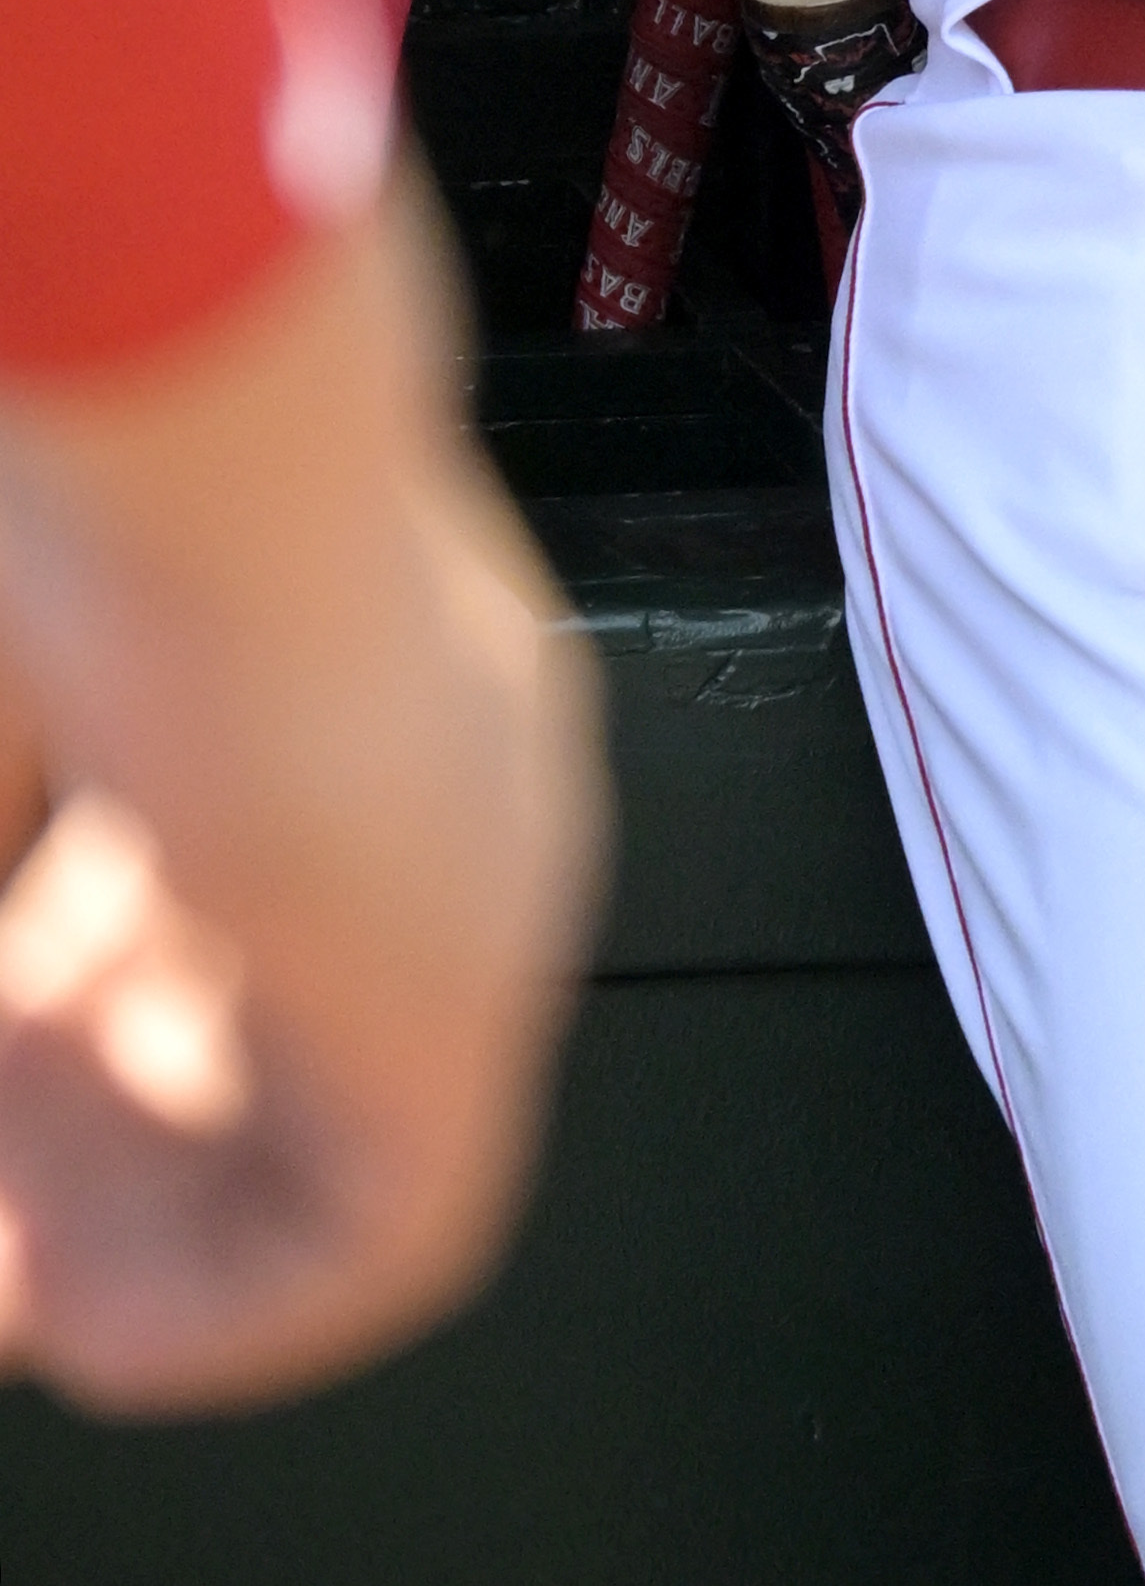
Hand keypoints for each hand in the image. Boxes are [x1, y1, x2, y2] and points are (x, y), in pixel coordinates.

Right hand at [0, 172, 607, 1410]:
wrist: (189, 429)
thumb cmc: (94, 498)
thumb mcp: (30, 689)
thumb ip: (31, 827)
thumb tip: (16, 991)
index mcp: (370, 664)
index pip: (240, 876)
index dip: (84, 998)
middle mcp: (457, 780)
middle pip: (267, 1012)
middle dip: (92, 1129)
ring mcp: (483, 897)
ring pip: (308, 1129)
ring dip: (138, 1229)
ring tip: (11, 1285)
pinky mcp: (477, 1009)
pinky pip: (392, 1235)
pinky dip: (233, 1310)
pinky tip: (86, 1329)